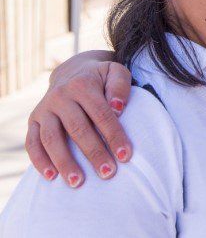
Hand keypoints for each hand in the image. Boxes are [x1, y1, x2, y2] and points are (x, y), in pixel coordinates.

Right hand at [26, 51, 131, 187]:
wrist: (73, 71)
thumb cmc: (101, 77)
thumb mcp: (115, 72)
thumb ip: (120, 86)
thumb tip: (118, 107)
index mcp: (82, 84)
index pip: (101, 114)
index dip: (114, 136)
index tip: (125, 156)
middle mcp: (60, 96)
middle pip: (78, 129)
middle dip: (94, 153)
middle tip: (108, 173)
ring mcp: (44, 109)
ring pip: (51, 138)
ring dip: (64, 161)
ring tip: (78, 182)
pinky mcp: (33, 120)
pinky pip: (32, 142)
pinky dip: (39, 160)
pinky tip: (51, 177)